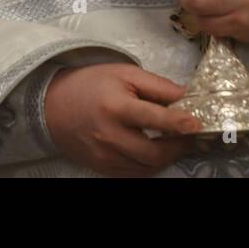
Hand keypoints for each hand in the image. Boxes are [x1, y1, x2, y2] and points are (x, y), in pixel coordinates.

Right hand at [44, 63, 201, 176]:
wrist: (52, 106)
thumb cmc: (91, 84)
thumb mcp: (124, 73)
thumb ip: (157, 86)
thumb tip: (187, 97)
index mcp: (115, 107)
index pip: (152, 118)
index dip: (177, 123)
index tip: (196, 124)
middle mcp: (109, 136)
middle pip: (154, 152)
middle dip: (177, 147)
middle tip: (188, 135)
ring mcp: (105, 156)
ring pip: (147, 167)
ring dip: (166, 157)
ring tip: (174, 142)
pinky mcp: (101, 168)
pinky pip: (134, 174)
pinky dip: (149, 165)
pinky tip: (154, 150)